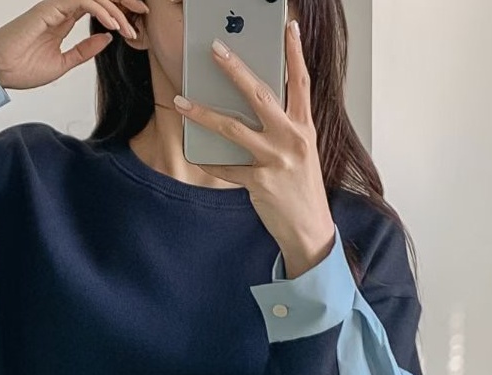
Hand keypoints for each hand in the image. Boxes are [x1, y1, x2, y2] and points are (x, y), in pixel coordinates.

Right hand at [0, 0, 148, 91]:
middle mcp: (61, 8)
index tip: (135, 28)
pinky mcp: (50, 8)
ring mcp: (55, 6)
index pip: (96, 7)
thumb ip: (84, 50)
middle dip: (123, 2)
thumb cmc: (21, 68)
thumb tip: (107, 39)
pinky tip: (113, 24)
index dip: (117, 13)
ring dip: (116, 8)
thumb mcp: (63, 64)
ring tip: (131, 24)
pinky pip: (82, 1)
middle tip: (143, 14)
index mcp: (63, 19)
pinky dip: (101, 10)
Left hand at [173, 21, 335, 278]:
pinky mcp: (260, 182)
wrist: (310, 230)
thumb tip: (251, 110)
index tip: (287, 27)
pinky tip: (194, 155)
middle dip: (235, 69)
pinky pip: (226, 168)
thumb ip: (282, 129)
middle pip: (260, 94)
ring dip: (203, 113)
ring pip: (233, 128)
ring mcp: (275, 160)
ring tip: (182, 101)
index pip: (301, 82)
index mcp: (304, 127)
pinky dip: (208, 162)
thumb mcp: (300, 152)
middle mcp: (292, 138)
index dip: (294, 53)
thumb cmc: (302, 189)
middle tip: (215, 49)